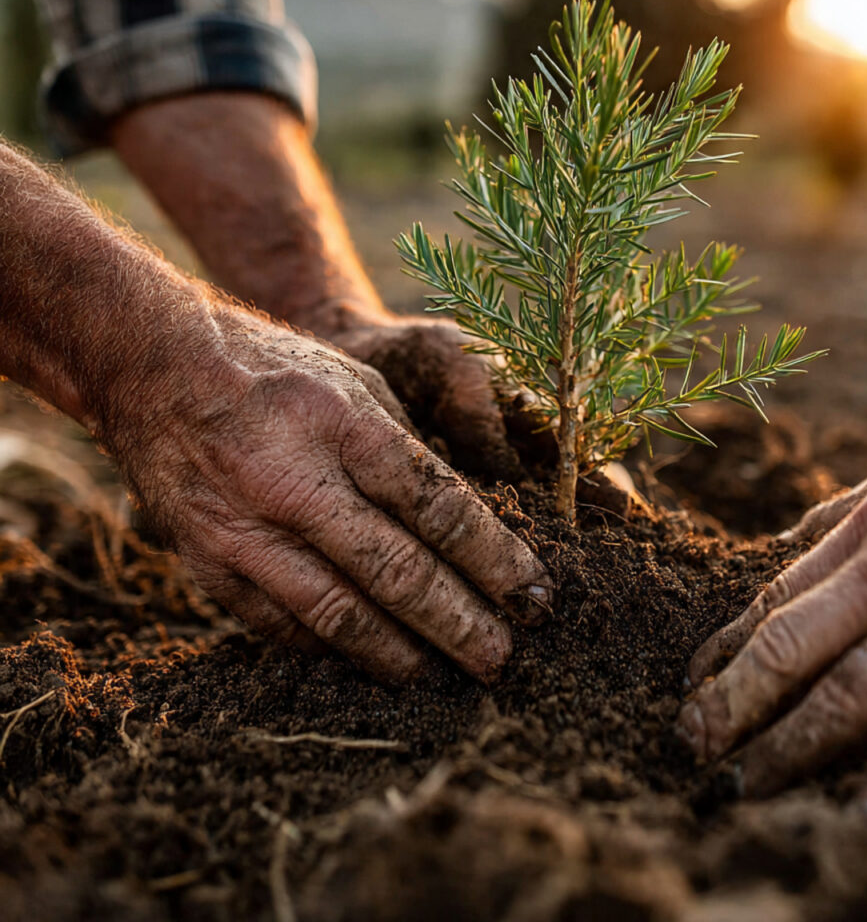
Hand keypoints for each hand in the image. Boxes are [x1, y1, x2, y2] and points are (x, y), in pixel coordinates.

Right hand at [103, 314, 553, 683]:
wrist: (156, 371)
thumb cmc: (276, 373)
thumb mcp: (358, 384)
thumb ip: (406, 452)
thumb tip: (463, 523)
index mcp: (344, 425)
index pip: (437, 505)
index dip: (493, 558)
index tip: (533, 595)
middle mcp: (293, 481)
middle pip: (395, 570)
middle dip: (459, 622)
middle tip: (502, 657)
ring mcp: (245, 528)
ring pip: (338, 613)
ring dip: (400, 652)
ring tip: (444, 673)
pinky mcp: (209, 562)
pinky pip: (281, 624)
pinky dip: (333, 647)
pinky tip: (371, 658)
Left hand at [678, 415, 866, 802]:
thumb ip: (850, 508)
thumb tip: (792, 537)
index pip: (776, 600)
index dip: (727, 649)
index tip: (693, 684)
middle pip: (788, 652)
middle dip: (732, 705)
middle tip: (691, 745)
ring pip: (844, 700)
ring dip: (788, 749)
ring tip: (748, 787)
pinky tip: (859, 811)